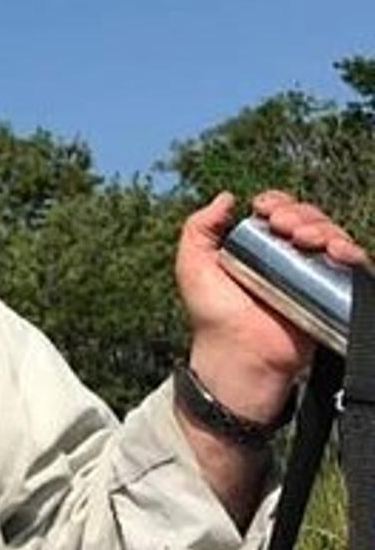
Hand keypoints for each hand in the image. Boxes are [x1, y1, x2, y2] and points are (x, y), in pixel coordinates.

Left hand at [178, 191, 366, 420]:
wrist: (238, 352)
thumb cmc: (213, 314)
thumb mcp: (193, 265)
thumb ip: (198, 227)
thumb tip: (227, 196)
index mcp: (260, 245)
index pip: (279, 210)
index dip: (276, 202)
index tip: (265, 209)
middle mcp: (289, 256)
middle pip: (309, 218)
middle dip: (300, 213)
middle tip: (283, 226)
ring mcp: (313, 274)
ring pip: (333, 235)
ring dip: (324, 227)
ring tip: (304, 239)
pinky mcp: (334, 293)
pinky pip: (355, 266)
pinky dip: (352, 251)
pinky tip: (337, 250)